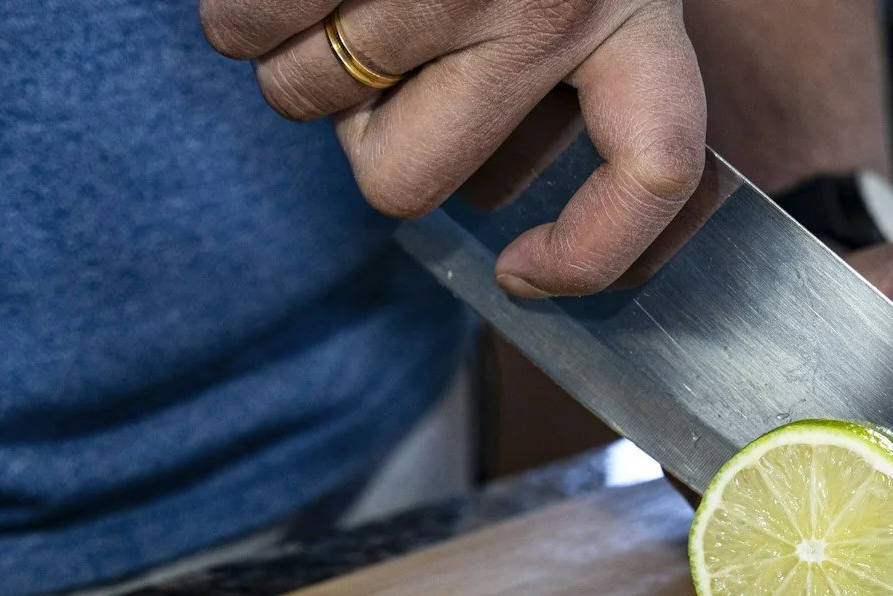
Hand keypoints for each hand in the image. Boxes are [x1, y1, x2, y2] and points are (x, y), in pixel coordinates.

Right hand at [200, 0, 705, 297]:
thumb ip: (580, 60)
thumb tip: (488, 212)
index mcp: (634, 2)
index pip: (655, 168)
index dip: (591, 252)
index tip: (523, 271)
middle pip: (409, 180)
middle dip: (363, 141)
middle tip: (371, 74)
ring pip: (303, 98)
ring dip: (282, 52)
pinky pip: (241, 24)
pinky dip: (237, 3)